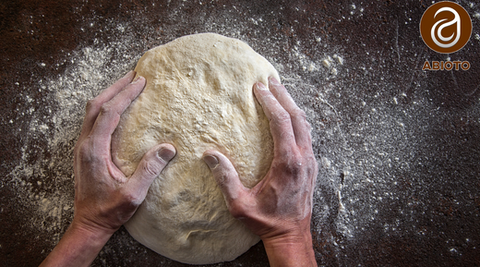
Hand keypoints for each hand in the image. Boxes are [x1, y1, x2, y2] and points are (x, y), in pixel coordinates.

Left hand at [73, 70, 175, 233]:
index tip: (140, 82)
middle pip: (96, 105)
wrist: (88, 223)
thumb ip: (149, 170)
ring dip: (108, 95)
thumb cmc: (109, 210)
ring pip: (91, 111)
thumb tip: (168, 148)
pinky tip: (116, 108)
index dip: (125, 94)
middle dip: (115, 87)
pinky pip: (91, 120)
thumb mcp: (133, 194)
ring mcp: (82, 147)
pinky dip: (105, 107)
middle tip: (134, 74)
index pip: (109, 113)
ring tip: (126, 85)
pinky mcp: (84, 151)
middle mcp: (85, 144)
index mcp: (94, 150)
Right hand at [203, 77, 317, 265]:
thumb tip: (209, 155)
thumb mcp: (239, 204)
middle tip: (270, 80)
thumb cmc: (266, 222)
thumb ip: (225, 178)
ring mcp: (310, 161)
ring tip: (280, 91)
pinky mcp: (311, 166)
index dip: (270, 102)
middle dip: (283, 95)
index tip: (258, 88)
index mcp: (287, 163)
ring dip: (292, 105)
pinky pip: (307, 135)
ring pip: (305, 124)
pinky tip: (289, 116)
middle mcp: (303, 158)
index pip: (281, 122)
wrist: (292, 235)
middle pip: (296, 117)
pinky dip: (297, 119)